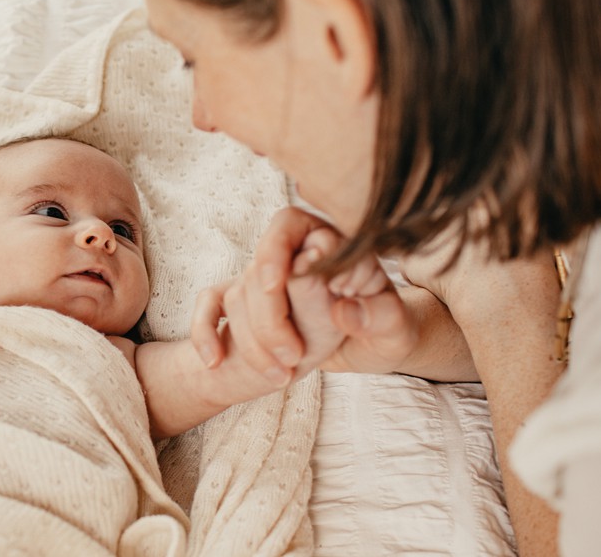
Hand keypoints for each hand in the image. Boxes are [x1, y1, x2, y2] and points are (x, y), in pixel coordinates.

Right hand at [190, 207, 417, 388]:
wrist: (367, 350)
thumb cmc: (386, 331)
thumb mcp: (396, 329)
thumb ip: (380, 315)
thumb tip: (343, 309)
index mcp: (331, 242)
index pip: (288, 225)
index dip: (276, 252)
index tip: (275, 285)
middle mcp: (292, 253)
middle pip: (258, 269)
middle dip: (269, 317)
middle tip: (293, 355)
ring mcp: (263, 278)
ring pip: (237, 296)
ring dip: (253, 340)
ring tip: (283, 376)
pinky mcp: (244, 304)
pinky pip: (209, 307)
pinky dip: (204, 331)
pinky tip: (214, 360)